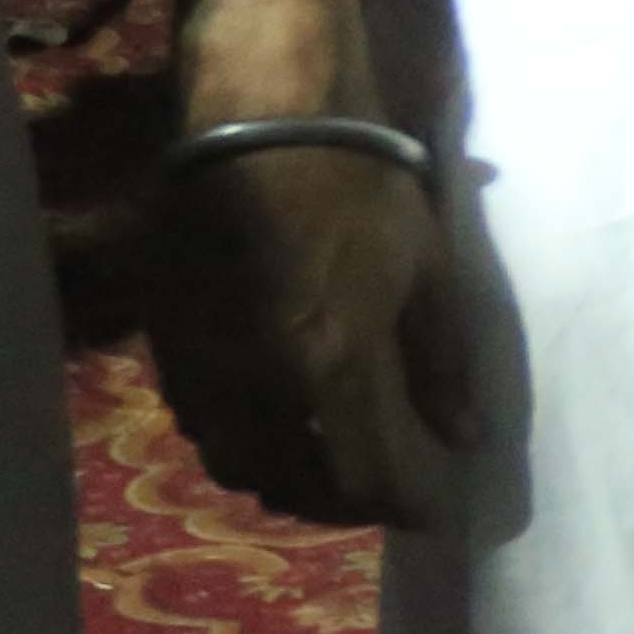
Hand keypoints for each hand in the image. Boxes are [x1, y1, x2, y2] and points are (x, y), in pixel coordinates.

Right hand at [146, 143, 481, 527]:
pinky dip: (247, 446)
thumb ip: (442, 361)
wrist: (261, 120)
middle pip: (295, 485)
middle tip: (389, 490)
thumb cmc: (363, 182)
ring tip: (338, 466)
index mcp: (330, 361)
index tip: (438, 513)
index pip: (366, 473)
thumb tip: (465, 436)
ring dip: (292, 481)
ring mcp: (202, 369)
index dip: (406, 504)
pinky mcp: (167, 348)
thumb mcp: (427, 267)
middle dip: (348, 502)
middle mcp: (257, 384)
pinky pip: (204, 428)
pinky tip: (281, 426)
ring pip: (240, 466)